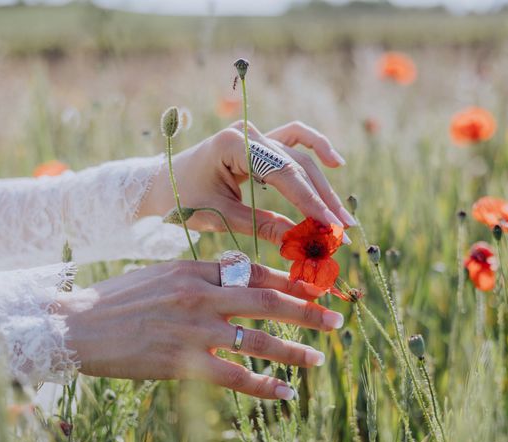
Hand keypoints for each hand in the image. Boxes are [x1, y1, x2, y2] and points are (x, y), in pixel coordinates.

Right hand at [61, 261, 343, 399]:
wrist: (76, 326)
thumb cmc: (120, 298)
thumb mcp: (163, 272)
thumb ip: (203, 273)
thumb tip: (240, 271)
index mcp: (197, 270)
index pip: (256, 272)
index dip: (291, 281)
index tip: (315, 289)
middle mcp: (202, 296)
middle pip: (269, 301)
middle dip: (309, 311)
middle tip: (337, 319)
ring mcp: (196, 331)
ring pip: (260, 341)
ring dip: (295, 350)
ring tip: (320, 358)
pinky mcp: (185, 364)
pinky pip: (236, 377)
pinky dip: (265, 387)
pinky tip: (287, 394)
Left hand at [138, 121, 355, 244]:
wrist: (163, 183)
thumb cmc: (184, 200)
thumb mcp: (222, 217)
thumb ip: (263, 225)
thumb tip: (303, 242)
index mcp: (234, 145)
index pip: (284, 175)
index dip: (311, 203)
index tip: (332, 228)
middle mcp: (249, 133)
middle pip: (298, 166)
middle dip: (322, 200)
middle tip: (344, 231)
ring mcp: (256, 134)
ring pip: (300, 158)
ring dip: (323, 186)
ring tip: (344, 216)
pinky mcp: (260, 142)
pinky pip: (294, 138)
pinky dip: (315, 147)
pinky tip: (335, 163)